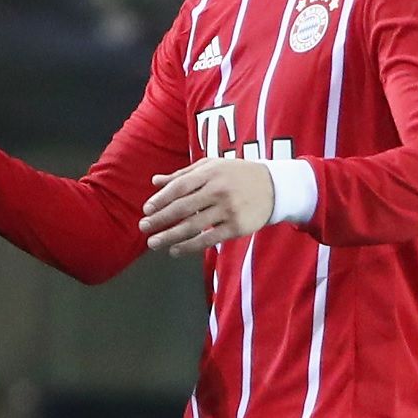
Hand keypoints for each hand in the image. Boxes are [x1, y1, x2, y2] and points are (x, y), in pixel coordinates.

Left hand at [138, 158, 273, 256]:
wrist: (274, 186)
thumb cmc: (236, 174)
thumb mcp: (211, 166)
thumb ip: (182, 175)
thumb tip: (155, 181)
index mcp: (209, 173)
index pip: (179, 187)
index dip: (161, 199)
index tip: (146, 210)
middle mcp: (218, 191)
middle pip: (183, 208)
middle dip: (160, 219)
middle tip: (143, 228)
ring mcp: (228, 210)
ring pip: (193, 226)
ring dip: (170, 236)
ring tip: (153, 243)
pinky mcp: (237, 227)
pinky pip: (209, 239)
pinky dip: (189, 246)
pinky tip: (175, 250)